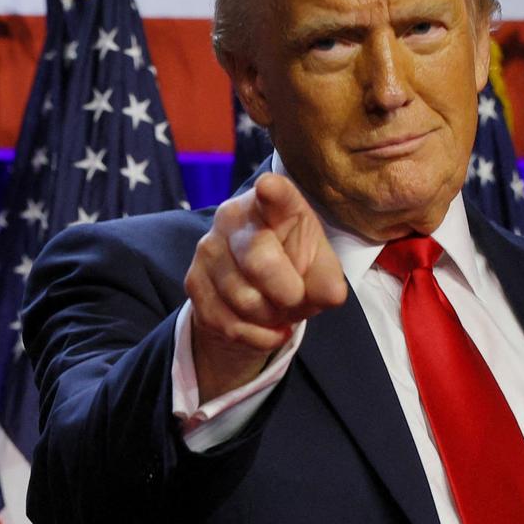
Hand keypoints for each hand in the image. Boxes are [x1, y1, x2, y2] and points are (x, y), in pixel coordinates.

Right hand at [184, 173, 347, 401]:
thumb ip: (327, 279)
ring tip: (277, 309)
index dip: (273, 192)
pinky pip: (229, 323)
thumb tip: (330, 295)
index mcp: (274, 205)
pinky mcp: (193, 281)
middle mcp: (233, 218)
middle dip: (287, 293)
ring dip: (270, 317)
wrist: (255, 293)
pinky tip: (264, 326)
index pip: (275, 195)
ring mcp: (208, 249)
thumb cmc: (293, 267)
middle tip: (294, 297)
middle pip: (259, 261)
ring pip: (244, 300)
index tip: (268, 187)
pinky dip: (255, 336)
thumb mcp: (319, 267)